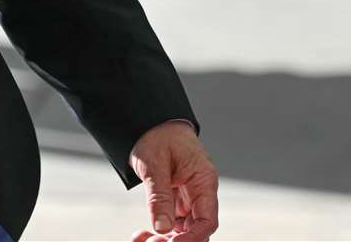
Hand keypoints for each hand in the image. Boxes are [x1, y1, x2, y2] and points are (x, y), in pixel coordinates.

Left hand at [128, 120, 218, 241]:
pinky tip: (143, 234)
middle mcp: (200, 190)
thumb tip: (162, 227)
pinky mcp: (176, 197)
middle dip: (178, 240)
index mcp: (204, 179)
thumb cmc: (156, 134)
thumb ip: (159, 196)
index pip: (207, 220)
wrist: (149, 120)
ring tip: (143, 239)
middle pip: (197, 228)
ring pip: (184, 227)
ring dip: (167, 236)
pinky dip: (160, 228)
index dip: (193, 237)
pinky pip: (173, 220)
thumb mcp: (154, 164)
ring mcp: (189, 195)